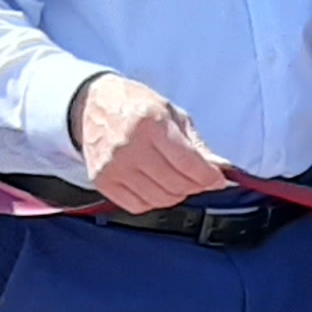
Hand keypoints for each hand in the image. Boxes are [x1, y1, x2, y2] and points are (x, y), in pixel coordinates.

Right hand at [71, 75, 232, 212]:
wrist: (92, 105)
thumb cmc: (135, 106)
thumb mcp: (171, 113)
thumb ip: (196, 144)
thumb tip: (219, 168)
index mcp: (151, 124)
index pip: (188, 163)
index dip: (209, 176)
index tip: (217, 179)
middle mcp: (130, 146)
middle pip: (176, 184)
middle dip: (195, 185)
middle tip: (198, 179)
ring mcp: (114, 166)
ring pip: (160, 199)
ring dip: (176, 194)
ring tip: (177, 180)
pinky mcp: (102, 181)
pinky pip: (138, 206)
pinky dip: (154, 201)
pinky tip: (155, 186)